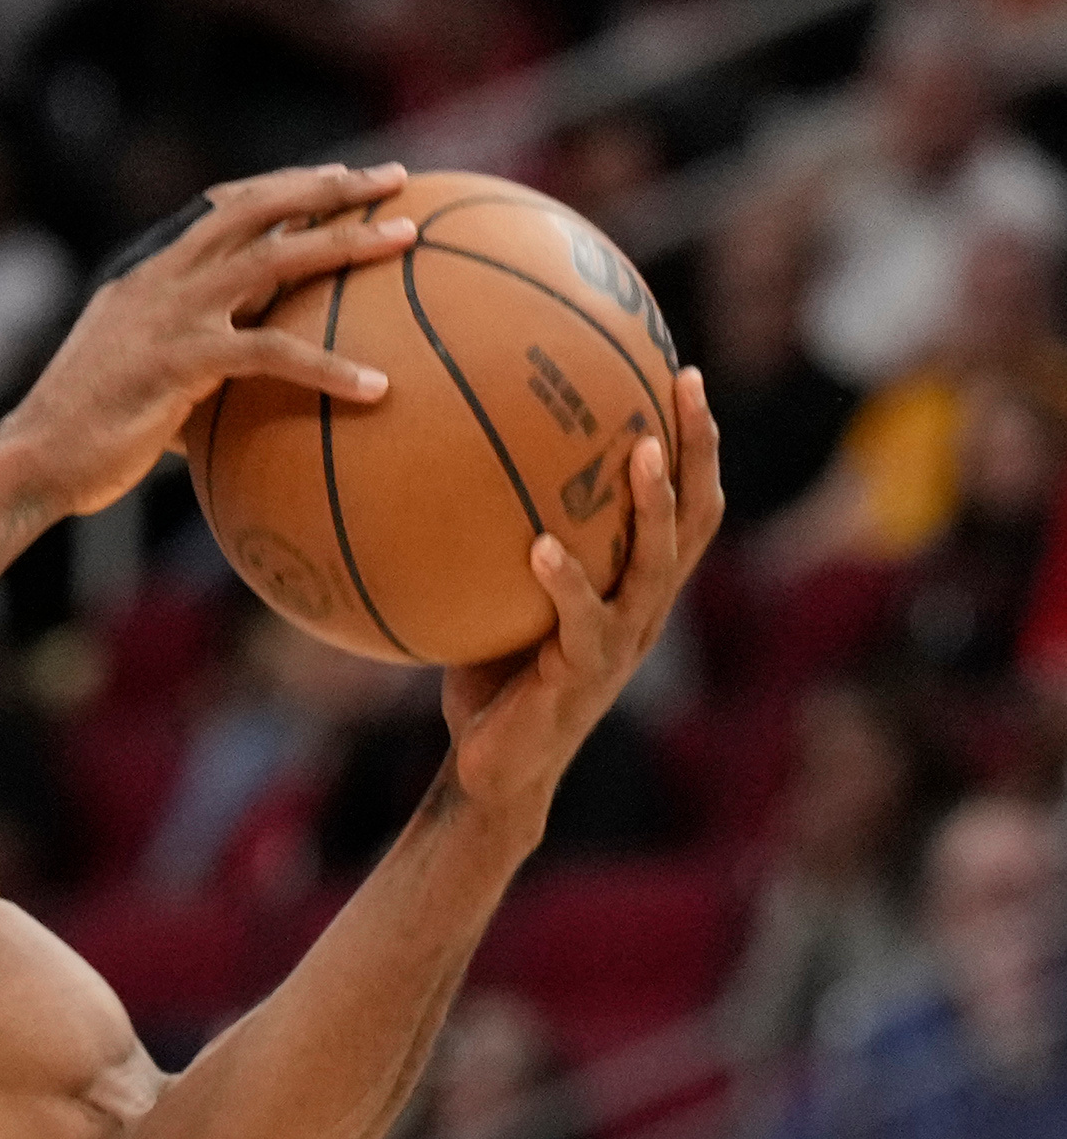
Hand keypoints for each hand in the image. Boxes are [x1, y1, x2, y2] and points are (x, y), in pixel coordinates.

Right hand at [1, 163, 417, 515]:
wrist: (32, 460)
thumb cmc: (84, 435)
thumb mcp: (138, 379)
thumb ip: (190, 370)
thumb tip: (242, 403)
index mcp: (148, 273)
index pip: (224, 206)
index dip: (286, 185)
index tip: (341, 176)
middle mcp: (160, 279)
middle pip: (257, 208)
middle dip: (330, 186)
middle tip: (394, 178)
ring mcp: (170, 315)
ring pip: (273, 258)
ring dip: (344, 242)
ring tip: (405, 236)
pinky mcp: (180, 362)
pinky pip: (272, 353)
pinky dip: (329, 367)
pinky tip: (376, 386)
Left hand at [442, 368, 725, 827]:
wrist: (493, 770)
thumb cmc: (493, 675)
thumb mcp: (496, 594)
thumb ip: (494, 537)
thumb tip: (441, 455)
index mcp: (634, 583)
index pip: (685, 499)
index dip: (696, 439)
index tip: (684, 368)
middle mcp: (644, 607)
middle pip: (696, 517)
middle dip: (697, 448)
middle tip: (686, 382)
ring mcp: (620, 644)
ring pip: (657, 566)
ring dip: (652, 507)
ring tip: (640, 453)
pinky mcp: (583, 679)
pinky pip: (582, 623)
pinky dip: (565, 583)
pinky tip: (541, 546)